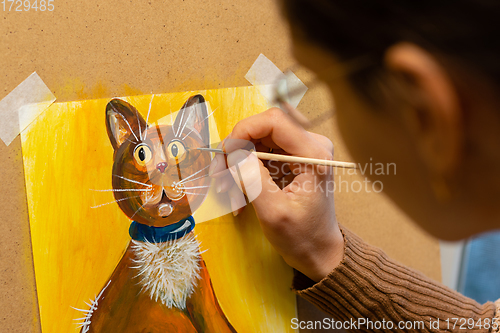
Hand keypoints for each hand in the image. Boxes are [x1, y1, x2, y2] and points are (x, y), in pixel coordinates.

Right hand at [209, 108, 343, 281]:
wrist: (318, 251)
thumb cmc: (302, 237)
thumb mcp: (274, 212)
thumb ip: (253, 178)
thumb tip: (234, 151)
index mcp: (314, 154)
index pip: (274, 121)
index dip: (244, 130)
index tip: (225, 153)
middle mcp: (311, 145)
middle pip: (263, 129)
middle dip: (236, 151)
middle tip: (220, 177)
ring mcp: (302, 151)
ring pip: (258, 141)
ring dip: (237, 164)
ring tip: (227, 192)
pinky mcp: (293, 160)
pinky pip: (261, 154)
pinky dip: (245, 171)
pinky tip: (239, 195)